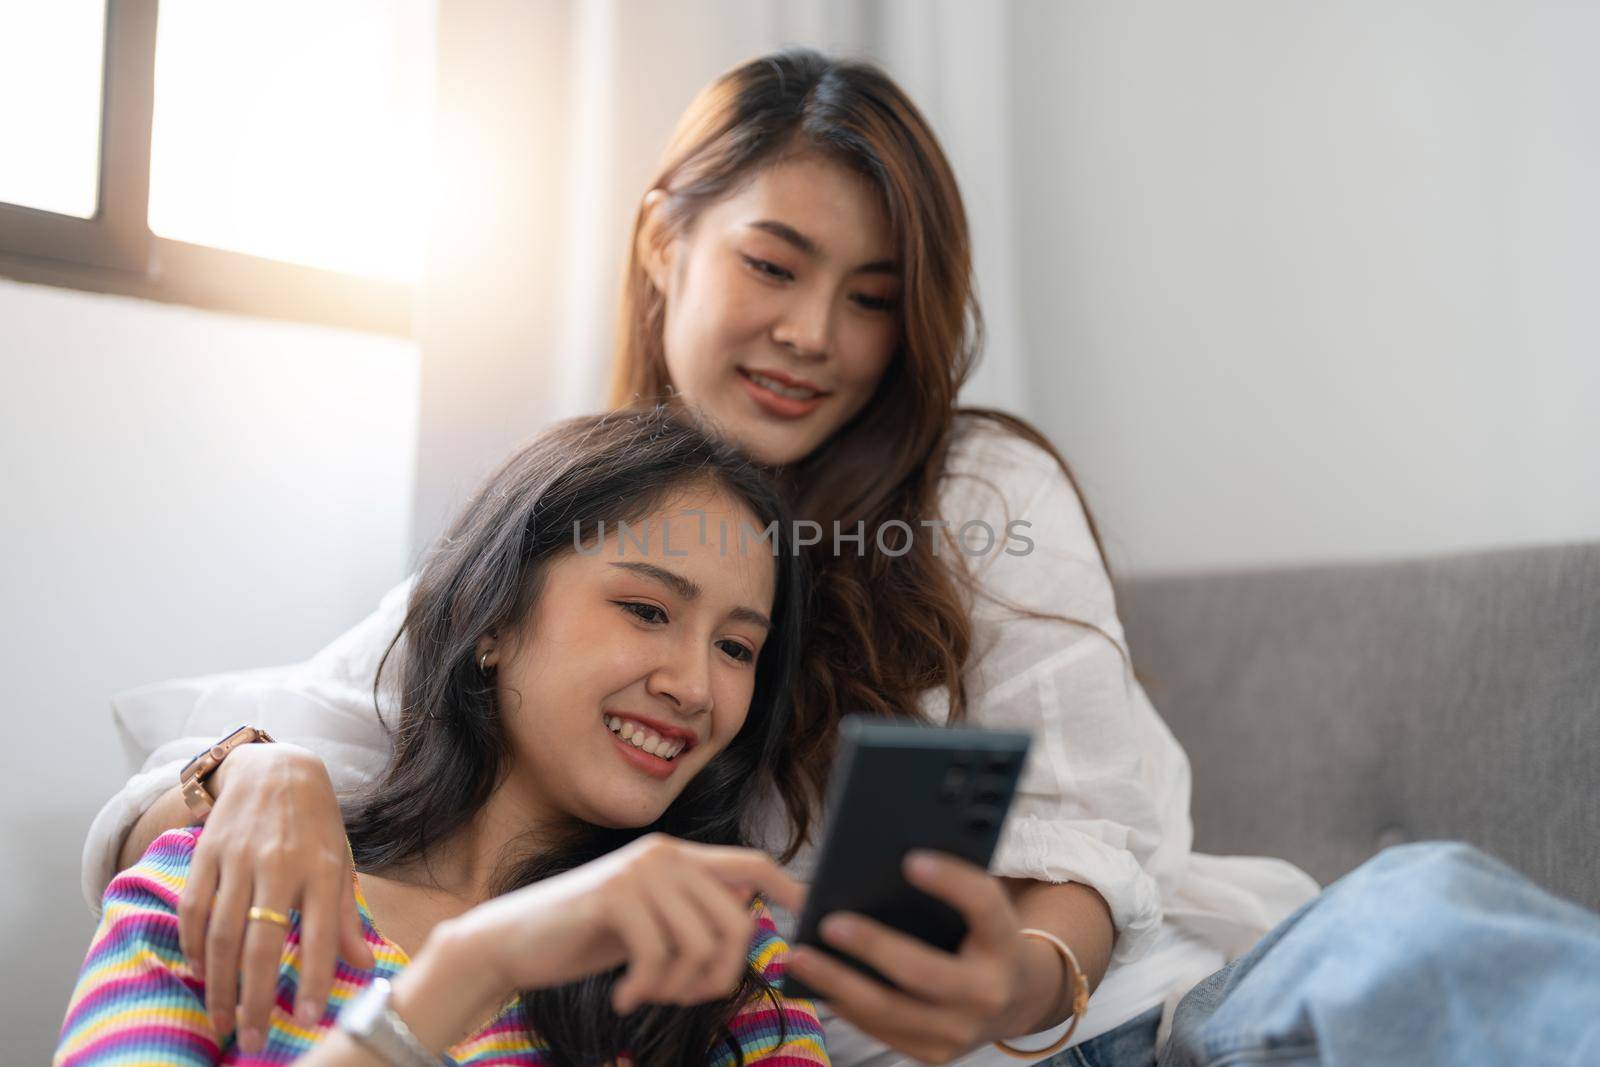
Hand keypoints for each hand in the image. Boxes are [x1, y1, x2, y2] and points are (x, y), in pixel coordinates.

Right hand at [175, 743, 374, 1052]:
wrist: (275, 766)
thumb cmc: (315, 823)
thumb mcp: (340, 861)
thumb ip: (346, 915)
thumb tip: (364, 963)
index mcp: (321, 867)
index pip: (320, 934)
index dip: (316, 979)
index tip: (311, 1019)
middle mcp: (280, 863)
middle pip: (262, 943)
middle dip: (256, 998)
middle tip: (252, 1040)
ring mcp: (239, 857)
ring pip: (222, 933)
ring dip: (219, 985)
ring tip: (222, 1022)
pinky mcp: (207, 852)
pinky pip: (193, 908)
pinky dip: (192, 946)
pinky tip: (199, 974)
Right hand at [447, 834, 806, 1016]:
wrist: (509, 942)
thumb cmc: (584, 938)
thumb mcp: (649, 923)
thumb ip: (691, 916)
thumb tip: (749, 926)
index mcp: (678, 856)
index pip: (752, 864)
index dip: (790, 888)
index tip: (811, 916)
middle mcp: (665, 854)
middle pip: (735, 923)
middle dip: (719, 976)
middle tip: (682, 998)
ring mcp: (639, 871)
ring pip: (702, 945)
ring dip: (679, 988)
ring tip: (647, 994)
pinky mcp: (613, 897)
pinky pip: (660, 957)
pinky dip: (646, 990)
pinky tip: (623, 998)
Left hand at [784, 851, 1050, 1064]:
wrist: (1019, 998)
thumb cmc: (983, 936)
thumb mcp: (979, 909)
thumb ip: (942, 885)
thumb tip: (875, 862)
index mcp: (1005, 941)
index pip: (984, 906)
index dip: (951, 881)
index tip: (911, 859)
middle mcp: (989, 993)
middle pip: (925, 972)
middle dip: (873, 947)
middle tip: (829, 922)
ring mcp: (962, 1032)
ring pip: (892, 1011)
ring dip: (839, 983)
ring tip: (799, 955)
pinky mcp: (935, 1054)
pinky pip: (882, 1031)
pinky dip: (845, 1005)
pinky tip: (815, 983)